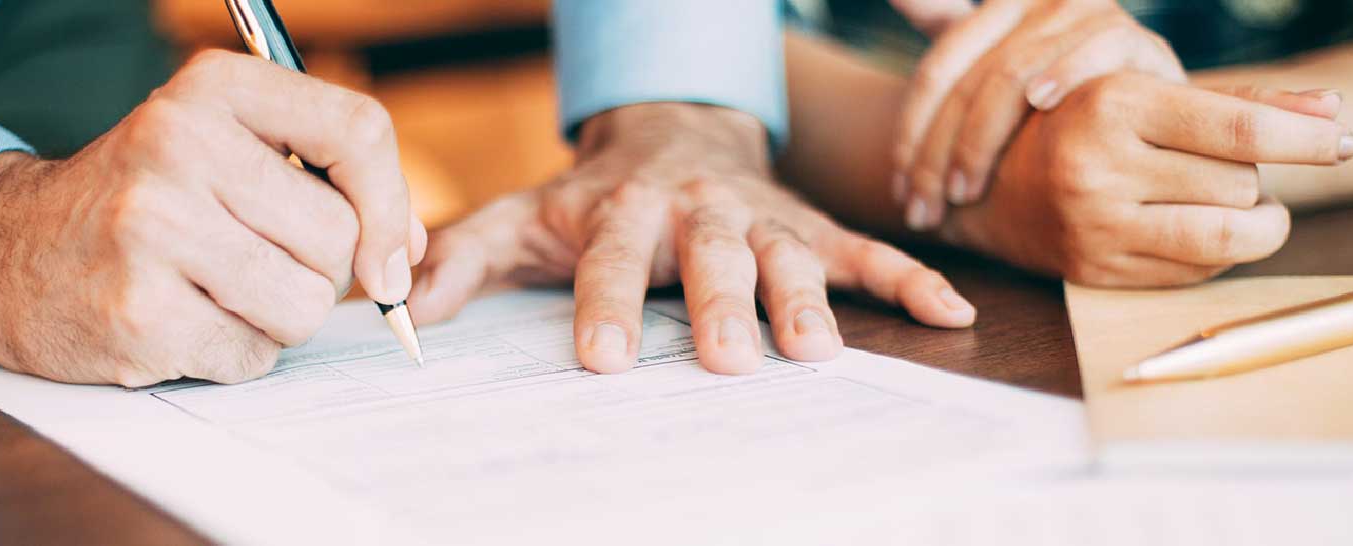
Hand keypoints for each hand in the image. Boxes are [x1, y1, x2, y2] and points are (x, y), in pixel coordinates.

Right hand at [0, 50, 426, 385]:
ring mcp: (154, 231)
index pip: (356, 128)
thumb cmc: (141, 201)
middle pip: (339, 235)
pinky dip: (232, 354)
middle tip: (256, 261)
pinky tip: (180, 322)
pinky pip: (253, 356)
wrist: (3, 251)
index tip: (389, 253)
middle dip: (318, 270)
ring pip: (305, 304)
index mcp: (209, 91)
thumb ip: (323, 176)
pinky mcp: (139, 314)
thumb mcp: (221, 146)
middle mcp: (177, 145)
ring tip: (216, 291)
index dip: (393, 203)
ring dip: (277, 317)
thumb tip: (407, 253)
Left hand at [407, 103, 975, 374]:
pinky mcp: (809, 227)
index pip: (611, 260)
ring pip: (789, 254)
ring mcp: (759, 218)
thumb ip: (464, 257)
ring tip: (819, 352)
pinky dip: (909, 279)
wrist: (672, 131)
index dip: (606, 305)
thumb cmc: (593, 194)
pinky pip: (865, 250)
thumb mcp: (521, 215)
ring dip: (807, 299)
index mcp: (622, 209)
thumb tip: (402, 307)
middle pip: (711, 256)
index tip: (601, 359)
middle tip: (729, 359)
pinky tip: (950, 314)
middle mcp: (696, 210)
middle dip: (721, 304)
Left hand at [891, 0, 1185, 229]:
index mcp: (1001, 8)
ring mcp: (1089, 18)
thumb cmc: (1060, 109)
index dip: (910, 134)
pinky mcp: (1138, 41)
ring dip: (980, 140)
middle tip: (923, 210)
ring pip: (1013, 74)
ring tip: (963, 192)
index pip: (937, 71)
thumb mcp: (998, 72)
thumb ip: (947, 26)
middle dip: (937, 154)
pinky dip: (1064, 75)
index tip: (898, 193)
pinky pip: (1093, 51)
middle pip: (969, 81)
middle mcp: (1041, 3)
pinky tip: (1039, 105)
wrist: (1151, 129)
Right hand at [940, 73, 1352, 285]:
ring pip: (1226, 236)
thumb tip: (1329, 114)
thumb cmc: (1087, 127)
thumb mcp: (1151, 94)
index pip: (1237, 131)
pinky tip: (1192, 229)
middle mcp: (1097, 167)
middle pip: (1239, 186)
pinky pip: (1195, 272)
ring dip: (1251, 224)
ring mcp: (1095, 226)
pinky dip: (1214, 254)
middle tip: (1226, 168)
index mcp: (1111, 105)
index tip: (1340, 142)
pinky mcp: (1097, 271)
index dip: (1302, 140)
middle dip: (1251, 179)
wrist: (993, 186)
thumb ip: (1243, 102)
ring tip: (1241, 207)